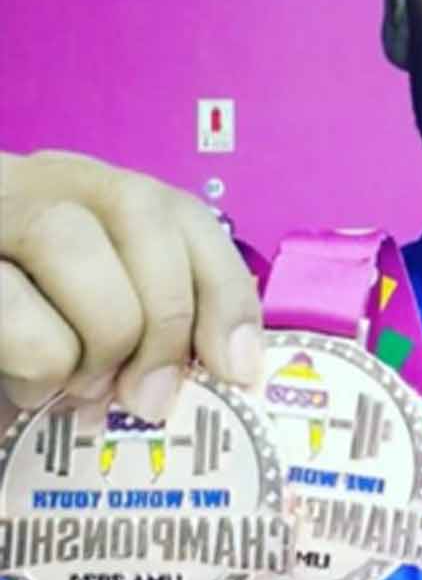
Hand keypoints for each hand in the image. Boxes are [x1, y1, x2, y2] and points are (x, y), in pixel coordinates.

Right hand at [0, 150, 262, 424]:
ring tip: (75, 390)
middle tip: (148, 398)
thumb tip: (239, 364)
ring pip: (66, 237)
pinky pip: (8, 303)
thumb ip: (152, 325)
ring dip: (94, 336)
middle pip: (136, 209)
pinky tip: (22, 394)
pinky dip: (37, 359)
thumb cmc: (12, 350)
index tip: (240, 368)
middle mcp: (26, 181)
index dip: (223, 286)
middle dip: (163, 317)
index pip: (178, 210)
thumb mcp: (88, 331)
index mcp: (79, 193)